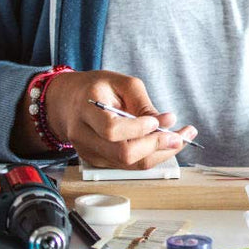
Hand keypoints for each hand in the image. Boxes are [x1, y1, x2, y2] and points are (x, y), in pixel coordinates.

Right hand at [46, 70, 196, 169]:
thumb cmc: (96, 88)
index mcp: (86, 110)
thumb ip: (143, 103)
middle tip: (181, 134)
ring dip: (160, 153)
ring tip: (181, 137)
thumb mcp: (121, 83)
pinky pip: (128, 165)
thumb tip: (167, 123)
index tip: (157, 120)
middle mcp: (84, 136)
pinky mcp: (98, 162)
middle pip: (123, 154)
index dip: (138, 129)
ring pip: (129, 164)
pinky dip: (150, 156)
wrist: (67, 102)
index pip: (112, 129)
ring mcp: (90, 153)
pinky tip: (164, 143)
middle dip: (156, 146)